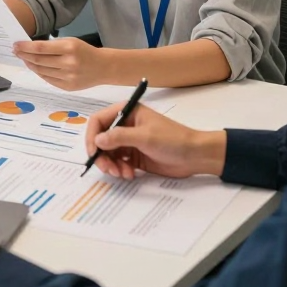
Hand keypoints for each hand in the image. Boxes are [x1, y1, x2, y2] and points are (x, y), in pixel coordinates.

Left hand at [13, 37, 110, 90]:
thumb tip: (30, 48)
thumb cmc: (85, 51)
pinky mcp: (67, 87)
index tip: (16, 45)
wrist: (103, 67)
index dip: (26, 47)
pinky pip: (48, 79)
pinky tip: (35, 67)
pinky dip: (39, 73)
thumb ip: (52, 46)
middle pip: (39, 61)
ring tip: (24, 58)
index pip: (41, 48)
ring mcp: (68, 77)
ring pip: (41, 71)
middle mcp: (68, 63)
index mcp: (69, 48)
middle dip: (24, 55)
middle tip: (16, 51)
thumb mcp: (71, 42)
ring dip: (30, 64)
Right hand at [85, 102, 226, 179]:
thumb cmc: (172, 139)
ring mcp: (129, 141)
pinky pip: (118, 163)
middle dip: (102, 156)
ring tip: (123, 174)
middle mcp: (125, 125)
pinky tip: (130, 175)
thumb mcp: (144, 137)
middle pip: (101, 140)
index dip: (92, 137)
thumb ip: (119, 137)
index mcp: (126, 112)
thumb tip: (97, 140)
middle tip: (110, 170)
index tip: (94, 154)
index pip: (98, 121)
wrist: (195, 155)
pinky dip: (120, 170)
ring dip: (111, 165)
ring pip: (108, 153)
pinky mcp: (135, 156)